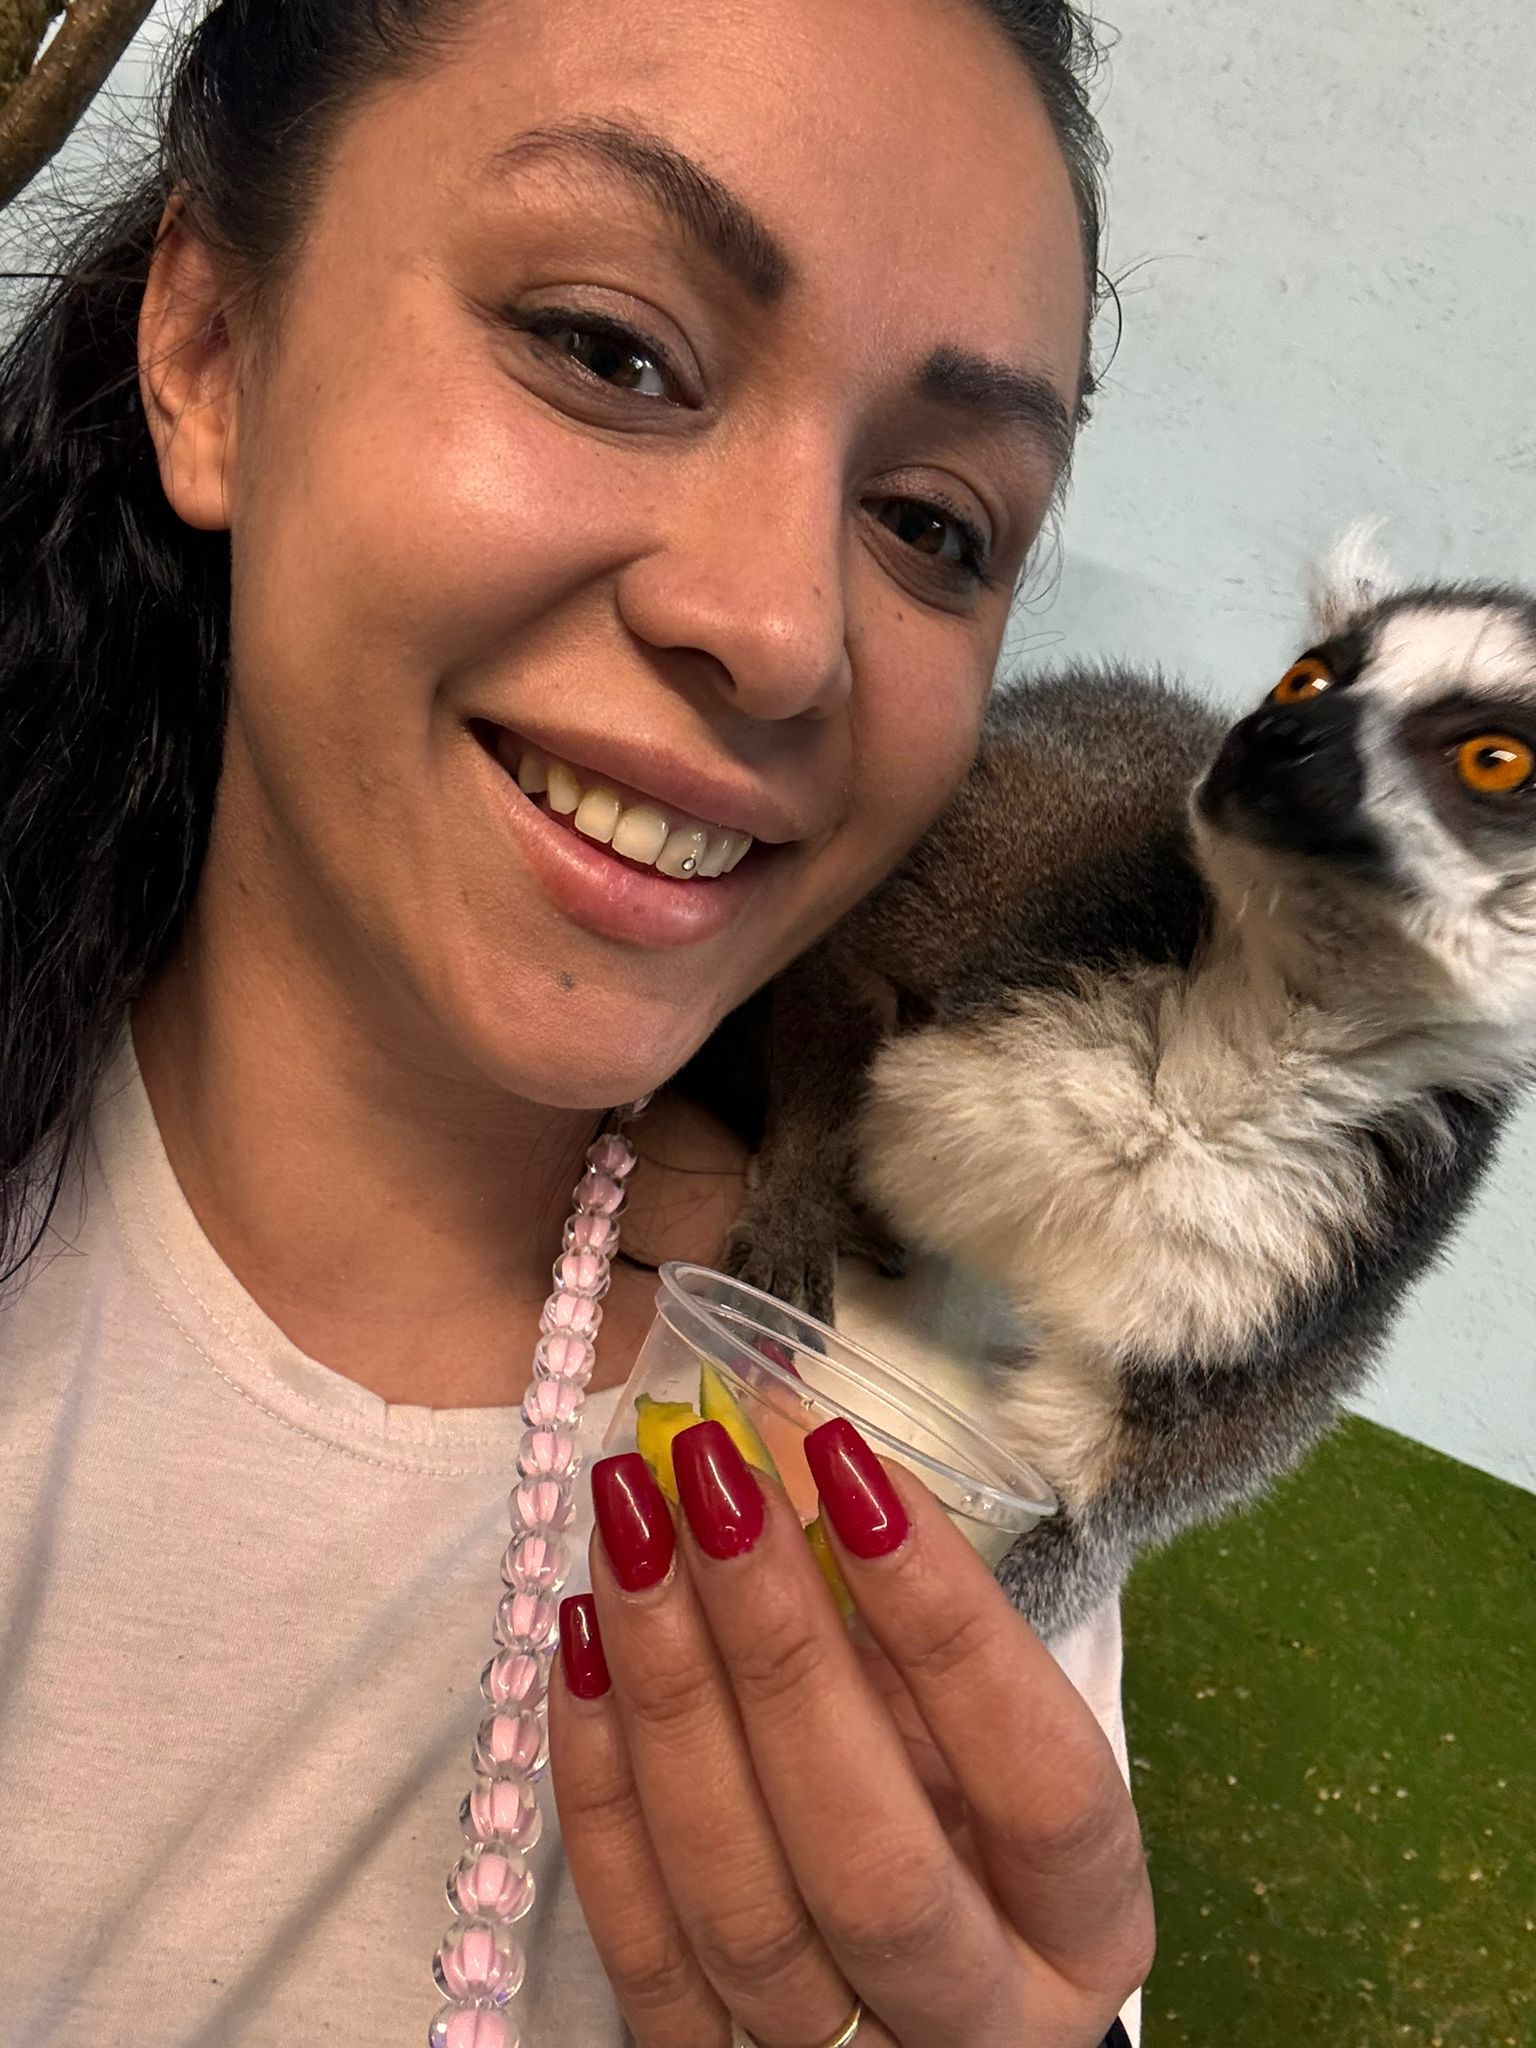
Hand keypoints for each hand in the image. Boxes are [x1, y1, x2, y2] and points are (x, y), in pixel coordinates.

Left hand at [548, 1416, 1152, 2047]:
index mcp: (1088, 1928)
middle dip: (778, 1648)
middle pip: (871, 1861)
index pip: (1038, 1782)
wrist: (909, 1999)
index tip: (851, 1461)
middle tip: (710, 1479)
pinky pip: (638, 1942)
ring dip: (669, 1691)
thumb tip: (789, 1440)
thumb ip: (907, 1615)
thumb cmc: (963, 1821)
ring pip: (738, 1903)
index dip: (946, 1616)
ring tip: (630, 1526)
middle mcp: (979, 2022)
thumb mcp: (980, 1731)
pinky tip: (580, 1638)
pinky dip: (597, 1783)